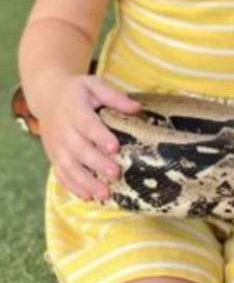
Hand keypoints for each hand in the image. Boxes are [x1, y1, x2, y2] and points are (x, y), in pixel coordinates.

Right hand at [37, 74, 142, 201]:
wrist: (46, 96)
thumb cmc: (77, 92)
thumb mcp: (94, 85)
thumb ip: (114, 97)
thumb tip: (138, 108)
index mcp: (75, 110)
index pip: (87, 124)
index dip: (100, 136)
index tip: (114, 147)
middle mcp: (63, 130)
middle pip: (79, 149)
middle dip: (97, 163)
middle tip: (115, 173)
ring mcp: (57, 146)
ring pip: (69, 166)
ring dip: (86, 182)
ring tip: (104, 194)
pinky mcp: (54, 157)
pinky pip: (61, 174)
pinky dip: (72, 187)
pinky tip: (88, 197)